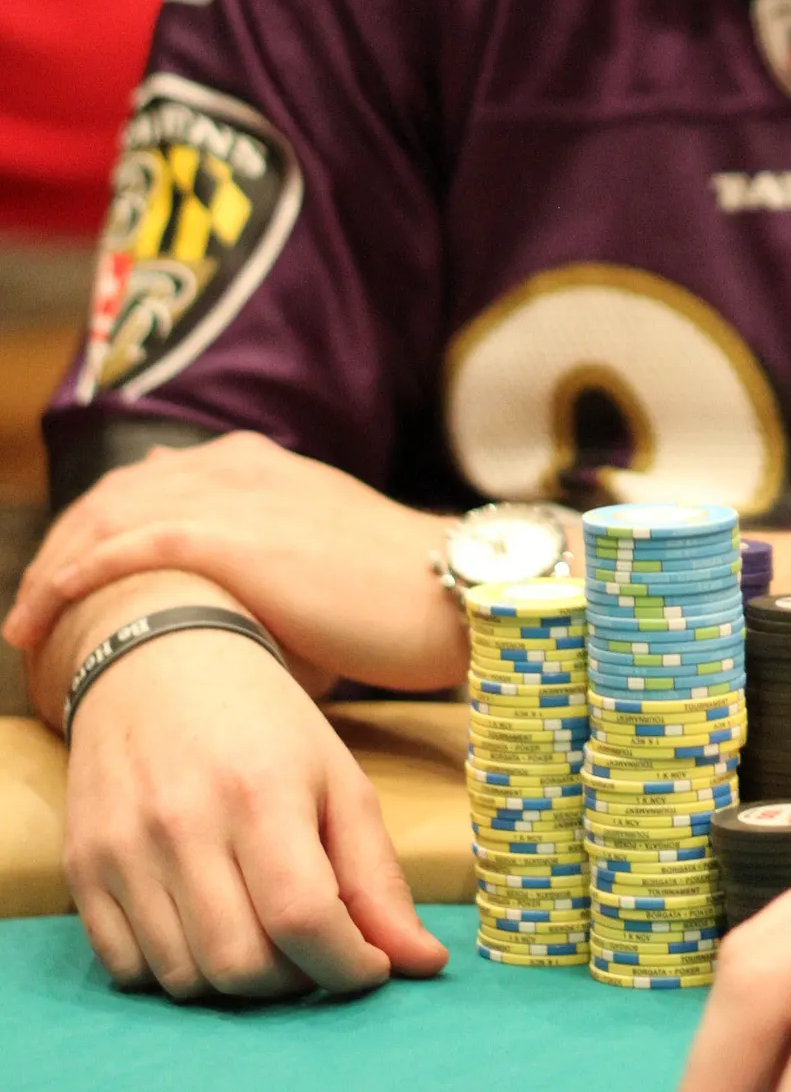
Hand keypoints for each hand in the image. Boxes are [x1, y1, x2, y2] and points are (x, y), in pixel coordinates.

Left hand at [4, 435, 463, 690]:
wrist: (447, 590)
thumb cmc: (393, 599)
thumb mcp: (316, 566)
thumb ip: (259, 573)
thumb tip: (212, 622)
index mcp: (256, 464)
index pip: (146, 487)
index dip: (94, 534)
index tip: (65, 585)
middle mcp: (234, 465)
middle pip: (112, 496)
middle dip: (59, 551)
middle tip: (29, 613)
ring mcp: (230, 494)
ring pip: (106, 518)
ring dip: (52, 570)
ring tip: (25, 627)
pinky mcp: (229, 535)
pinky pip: (124, 548)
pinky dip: (73, 579)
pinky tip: (43, 615)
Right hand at [64, 620, 448, 999]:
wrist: (158, 661)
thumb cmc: (264, 723)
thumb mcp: (337, 779)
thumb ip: (377, 877)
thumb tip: (423, 964)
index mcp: (262, 791)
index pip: (304, 918)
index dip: (346, 965)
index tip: (368, 966)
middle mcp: (184, 822)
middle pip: (242, 966)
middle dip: (294, 981)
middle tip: (313, 949)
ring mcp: (124, 848)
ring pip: (185, 979)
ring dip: (235, 982)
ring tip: (261, 933)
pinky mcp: (83, 867)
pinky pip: (128, 970)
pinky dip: (175, 971)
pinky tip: (204, 928)